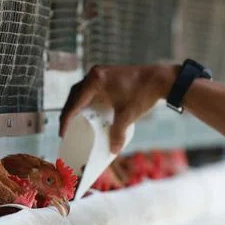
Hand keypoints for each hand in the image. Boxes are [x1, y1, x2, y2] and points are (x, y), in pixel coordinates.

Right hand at [59, 64, 178, 153]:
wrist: (161, 79)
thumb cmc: (143, 93)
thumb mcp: (128, 116)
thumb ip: (118, 133)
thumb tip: (113, 151)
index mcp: (95, 81)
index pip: (74, 103)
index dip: (66, 120)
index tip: (62, 134)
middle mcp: (95, 74)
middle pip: (74, 96)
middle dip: (68, 113)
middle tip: (66, 131)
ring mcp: (101, 73)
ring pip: (81, 92)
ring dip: (76, 106)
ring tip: (74, 123)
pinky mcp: (108, 76)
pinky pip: (90, 89)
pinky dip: (86, 101)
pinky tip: (87, 112)